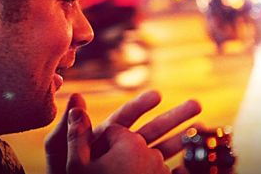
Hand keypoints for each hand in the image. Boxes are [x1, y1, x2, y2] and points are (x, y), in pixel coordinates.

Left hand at [45, 90, 200, 173]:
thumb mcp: (58, 152)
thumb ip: (67, 128)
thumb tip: (76, 97)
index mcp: (105, 138)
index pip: (126, 118)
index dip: (141, 105)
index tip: (157, 95)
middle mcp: (123, 150)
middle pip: (153, 130)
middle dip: (174, 117)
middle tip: (196, 104)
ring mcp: (134, 167)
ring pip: (163, 150)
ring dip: (183, 139)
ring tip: (202, 128)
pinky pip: (164, 173)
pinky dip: (180, 167)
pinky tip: (195, 159)